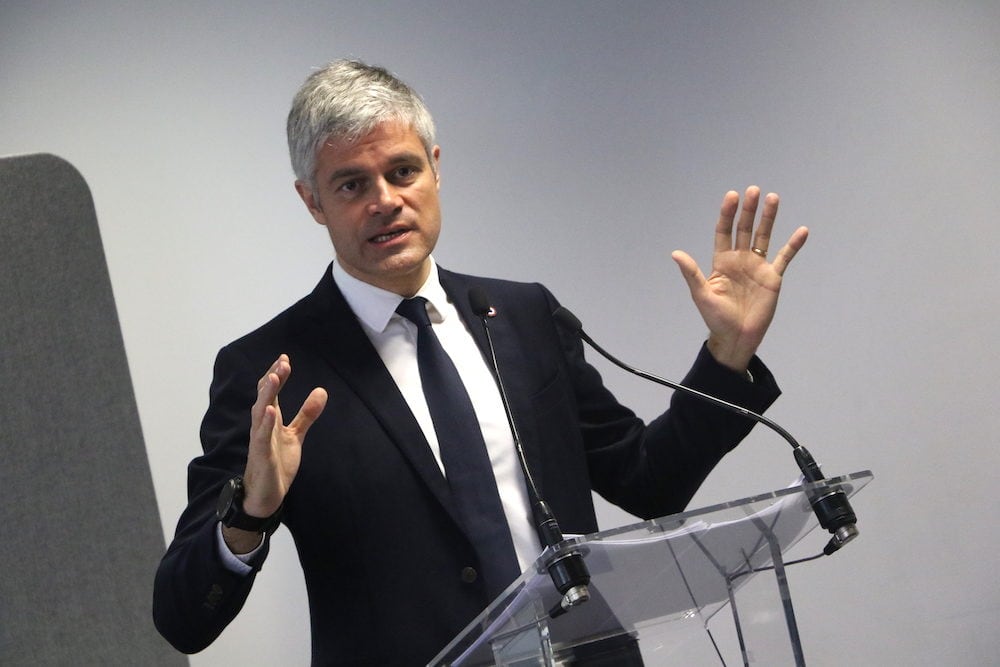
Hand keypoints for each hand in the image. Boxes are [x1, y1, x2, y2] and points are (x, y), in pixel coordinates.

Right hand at [224, 354, 326, 550]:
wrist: (265, 495)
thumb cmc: (276, 463)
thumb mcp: (296, 435)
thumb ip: (306, 414)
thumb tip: (321, 391)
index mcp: (270, 420)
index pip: (271, 392)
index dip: (277, 375)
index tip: (284, 358)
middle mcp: (262, 426)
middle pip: (265, 397)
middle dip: (273, 379)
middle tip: (283, 362)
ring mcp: (260, 440)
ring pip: (260, 412)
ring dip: (267, 394)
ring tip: (274, 377)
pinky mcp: (261, 455)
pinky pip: (262, 436)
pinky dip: (265, 422)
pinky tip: (270, 410)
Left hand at [671, 186, 807, 371]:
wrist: (737, 337)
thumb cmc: (716, 318)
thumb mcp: (702, 294)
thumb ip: (692, 273)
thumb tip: (675, 253)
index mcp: (722, 262)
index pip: (724, 232)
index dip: (727, 214)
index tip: (732, 196)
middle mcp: (740, 260)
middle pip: (745, 229)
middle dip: (749, 210)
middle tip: (754, 190)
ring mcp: (757, 267)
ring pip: (764, 237)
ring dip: (768, 219)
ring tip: (773, 198)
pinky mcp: (772, 277)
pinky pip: (784, 257)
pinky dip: (793, 245)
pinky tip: (802, 231)